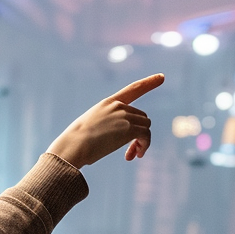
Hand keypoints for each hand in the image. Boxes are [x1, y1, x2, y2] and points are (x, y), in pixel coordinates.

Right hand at [47, 74, 164, 168]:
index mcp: (107, 104)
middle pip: (141, 117)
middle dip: (138, 135)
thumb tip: (114, 139)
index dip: (149, 82)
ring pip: (146, 127)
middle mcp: (117, 106)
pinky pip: (146, 136)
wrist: (72, 146)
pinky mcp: (129, 128)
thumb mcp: (89, 128)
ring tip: (132, 155)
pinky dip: (144, 146)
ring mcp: (124, 116)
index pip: (132, 89)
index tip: (162, 77)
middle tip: (129, 152)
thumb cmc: (75, 143)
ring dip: (142, 142)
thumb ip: (105, 127)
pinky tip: (136, 155)